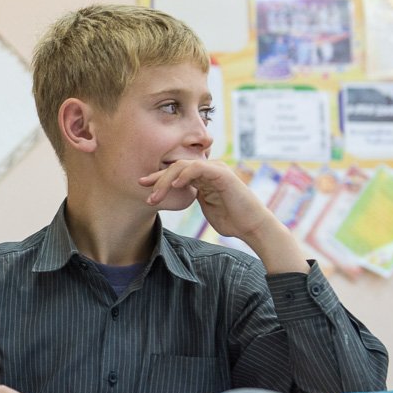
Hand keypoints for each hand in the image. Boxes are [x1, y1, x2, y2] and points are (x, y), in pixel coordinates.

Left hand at [140, 159, 270, 239]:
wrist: (252, 227)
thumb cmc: (231, 220)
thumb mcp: (205, 207)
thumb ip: (193, 198)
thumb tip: (175, 198)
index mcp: (203, 178)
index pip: (176, 172)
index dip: (158, 178)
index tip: (141, 186)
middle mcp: (208, 170)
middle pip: (176, 166)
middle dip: (157, 177)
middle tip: (142, 187)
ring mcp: (215, 170)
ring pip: (183, 166)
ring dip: (166, 179)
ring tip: (156, 194)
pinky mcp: (222, 174)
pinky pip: (198, 168)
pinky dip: (185, 174)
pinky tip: (175, 184)